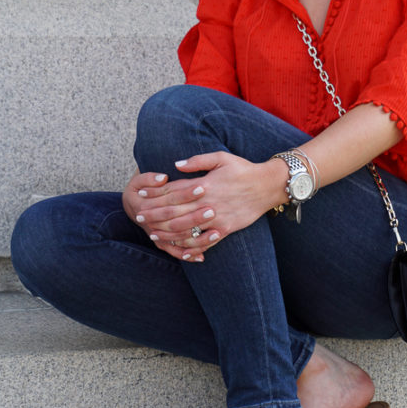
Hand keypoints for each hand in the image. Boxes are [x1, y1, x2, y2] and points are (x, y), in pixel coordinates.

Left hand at [125, 153, 287, 262]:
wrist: (268, 185)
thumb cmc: (243, 169)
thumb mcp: (221, 157)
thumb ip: (197, 161)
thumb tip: (176, 165)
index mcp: (204, 184)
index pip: (173, 191)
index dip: (155, 193)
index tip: (141, 195)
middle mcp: (207, 203)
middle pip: (174, 212)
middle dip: (154, 215)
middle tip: (139, 217)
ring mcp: (216, 219)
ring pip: (186, 230)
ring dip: (167, 234)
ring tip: (152, 235)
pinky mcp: (225, 229)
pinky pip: (205, 243)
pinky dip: (191, 248)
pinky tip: (179, 250)